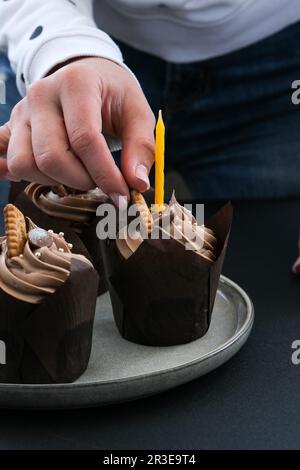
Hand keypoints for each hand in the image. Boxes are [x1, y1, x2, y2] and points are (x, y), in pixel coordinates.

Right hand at [0, 57, 155, 204]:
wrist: (86, 73)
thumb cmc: (113, 94)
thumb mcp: (138, 113)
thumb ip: (141, 148)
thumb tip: (137, 184)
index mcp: (76, 84)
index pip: (85, 140)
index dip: (104, 175)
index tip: (121, 194)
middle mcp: (42, 95)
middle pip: (51, 157)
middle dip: (81, 180)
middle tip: (100, 181)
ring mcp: (22, 112)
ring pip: (24, 163)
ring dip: (54, 180)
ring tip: (77, 173)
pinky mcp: (12, 126)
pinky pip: (2, 156)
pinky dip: (13, 173)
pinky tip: (38, 176)